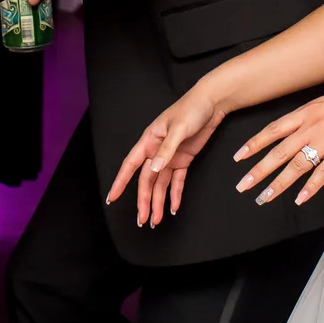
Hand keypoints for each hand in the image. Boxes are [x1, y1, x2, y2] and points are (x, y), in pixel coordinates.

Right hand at [107, 83, 226, 227]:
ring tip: (156, 220)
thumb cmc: (191, 109)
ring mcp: (170, 156)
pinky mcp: (184, 159)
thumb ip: (166, 150)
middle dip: (144, 200)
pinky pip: (177, 180)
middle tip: (143, 219)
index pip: (130, 165)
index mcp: (149, 140)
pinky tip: (173, 207)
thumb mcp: (178, 128)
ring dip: (158, 201)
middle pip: (146, 180)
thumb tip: (153, 169)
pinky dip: (175, 194)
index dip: (120, 182)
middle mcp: (157, 150)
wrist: (211, 102)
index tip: (112, 197)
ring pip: (160, 184)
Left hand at [233, 79, 323, 208]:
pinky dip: (310, 188)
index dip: (254, 144)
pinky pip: (322, 174)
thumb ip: (309, 117)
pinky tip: (300, 199)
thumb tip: (295, 129)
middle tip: (242, 185)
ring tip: (264, 197)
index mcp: (306, 113)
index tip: (239, 157)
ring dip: (278, 185)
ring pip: (296, 166)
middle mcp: (311, 127)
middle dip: (258, 171)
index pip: (273, 130)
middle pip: (279, 152)